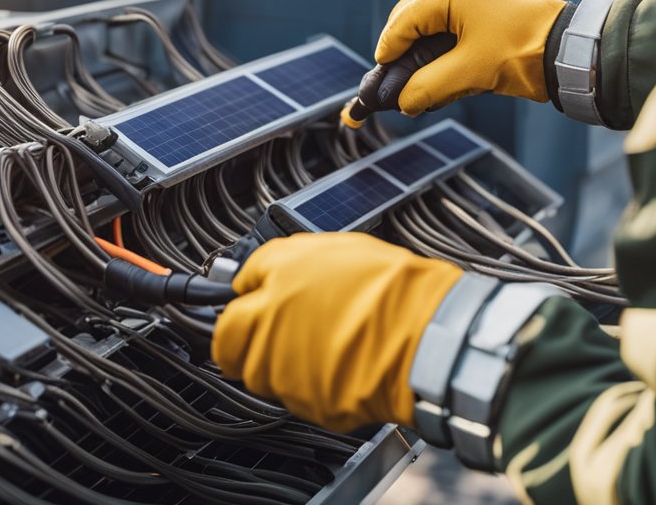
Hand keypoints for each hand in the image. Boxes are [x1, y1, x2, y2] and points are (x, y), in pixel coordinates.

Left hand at [212, 232, 461, 432]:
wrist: (429, 337)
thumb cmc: (391, 289)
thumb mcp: (332, 248)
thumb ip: (280, 264)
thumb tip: (255, 276)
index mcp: (273, 288)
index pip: (226, 312)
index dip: (239, 312)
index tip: (249, 312)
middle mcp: (271, 331)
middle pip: (231, 351)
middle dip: (247, 344)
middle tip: (276, 334)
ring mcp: (288, 374)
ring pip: (262, 379)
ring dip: (280, 366)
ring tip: (318, 347)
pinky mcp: (311, 406)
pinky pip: (298, 399)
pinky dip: (313, 387)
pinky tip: (339, 365)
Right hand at [376, 0, 567, 113]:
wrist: (567, 50)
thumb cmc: (521, 49)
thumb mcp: (468, 72)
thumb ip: (427, 87)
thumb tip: (402, 102)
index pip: (400, 24)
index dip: (388, 54)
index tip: (381, 82)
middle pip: (407, 23)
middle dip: (400, 53)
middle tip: (393, 81)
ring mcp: (464, 6)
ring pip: (424, 31)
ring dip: (418, 59)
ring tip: (414, 86)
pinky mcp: (477, 23)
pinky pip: (443, 38)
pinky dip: (435, 59)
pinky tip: (437, 83)